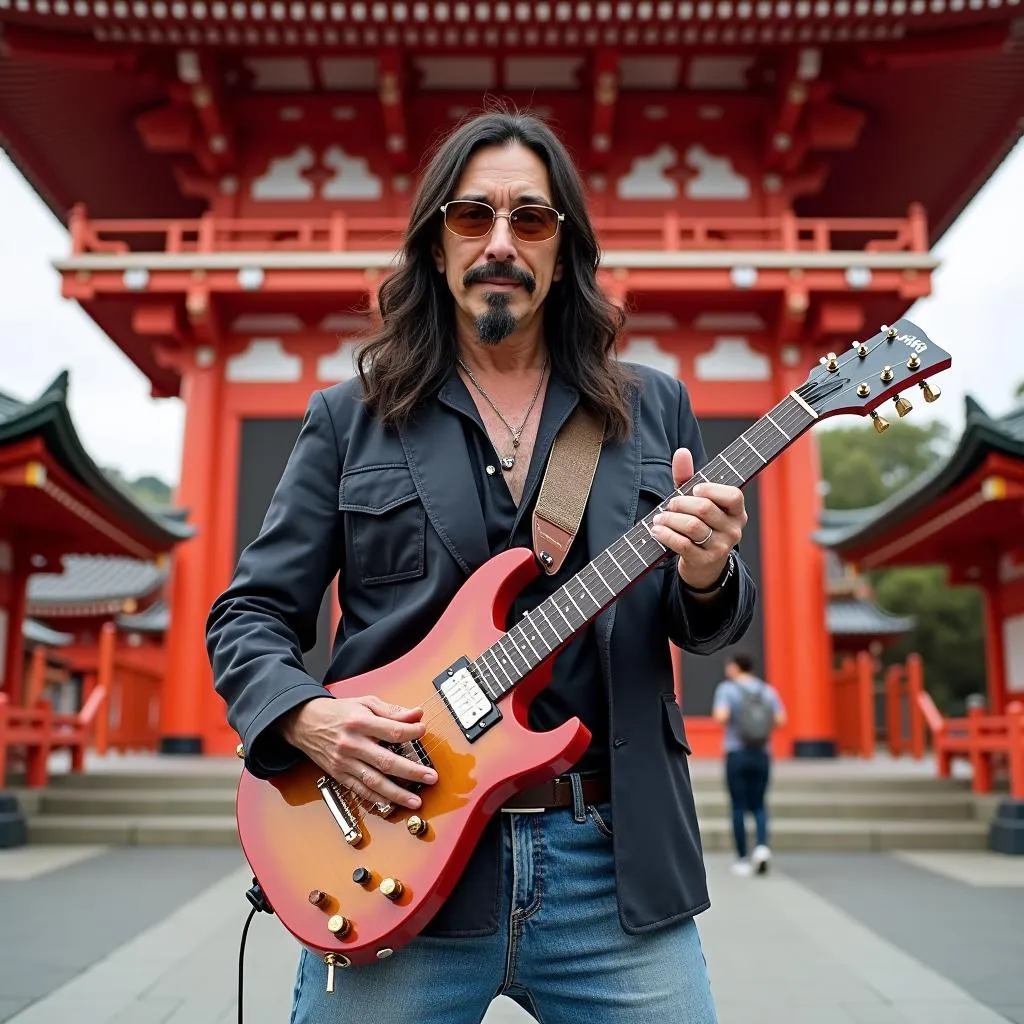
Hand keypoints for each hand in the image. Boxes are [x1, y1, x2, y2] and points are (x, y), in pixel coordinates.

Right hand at [277, 695, 436, 809]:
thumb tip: (416, 714)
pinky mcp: (339, 775)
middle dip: (411, 771)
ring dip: (397, 793)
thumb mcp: (365, 702)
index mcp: (359, 722)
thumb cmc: (338, 712)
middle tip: (430, 777)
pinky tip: (391, 804)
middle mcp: (352, 744)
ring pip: (374, 781)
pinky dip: (376, 799)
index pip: (391, 731)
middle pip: (386, 761)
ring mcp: (345, 762)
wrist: (304, 722)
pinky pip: (360, 790)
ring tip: (415, 800)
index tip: (423, 731)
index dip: (411, 732)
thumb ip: (391, 711)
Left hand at [650, 447, 746, 590]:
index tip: (695, 489)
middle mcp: (733, 529)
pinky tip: (657, 531)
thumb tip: (681, 452)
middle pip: (705, 508)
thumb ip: (688, 477)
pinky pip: (682, 544)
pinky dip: (666, 535)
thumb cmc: (701, 526)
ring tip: (659, 518)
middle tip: (669, 504)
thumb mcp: (696, 501)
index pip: (733, 496)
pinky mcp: (704, 561)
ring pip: (692, 526)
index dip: (712, 490)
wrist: (704, 565)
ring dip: (670, 519)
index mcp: (736, 511)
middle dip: (680, 503)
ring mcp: (721, 547)